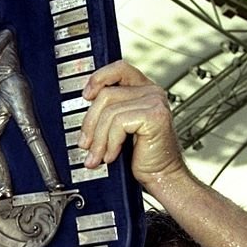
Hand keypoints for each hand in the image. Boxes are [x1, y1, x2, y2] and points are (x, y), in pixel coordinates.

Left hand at [79, 60, 185, 188]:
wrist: (162, 177)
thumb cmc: (143, 156)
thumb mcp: (120, 129)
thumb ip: (109, 112)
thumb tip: (85, 107)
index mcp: (143, 90)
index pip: (119, 69)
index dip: (99, 78)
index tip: (86, 96)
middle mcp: (151, 92)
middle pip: (106, 94)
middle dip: (90, 123)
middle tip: (85, 144)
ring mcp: (155, 102)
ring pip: (109, 112)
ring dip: (98, 139)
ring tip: (97, 157)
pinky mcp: (154, 115)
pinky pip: (118, 123)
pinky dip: (110, 143)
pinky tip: (112, 155)